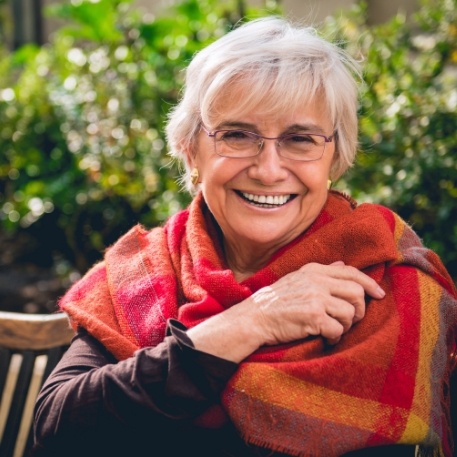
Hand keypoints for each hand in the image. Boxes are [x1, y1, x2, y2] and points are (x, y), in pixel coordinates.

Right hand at [250, 261, 384, 345]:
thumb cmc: (275, 302)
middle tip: (349, 321)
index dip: (369, 283)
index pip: (351, 272)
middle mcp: (316, 280)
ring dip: (345, 326)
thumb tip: (342, 264)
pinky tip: (325, 338)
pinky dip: (335, 338)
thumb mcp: (296, 279)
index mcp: (313, 270)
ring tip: (333, 330)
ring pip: (350, 313)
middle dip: (359, 310)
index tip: (379, 295)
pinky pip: (338, 329)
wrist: (253, 318)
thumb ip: (321, 272)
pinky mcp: (313, 316)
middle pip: (356, 292)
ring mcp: (315, 297)